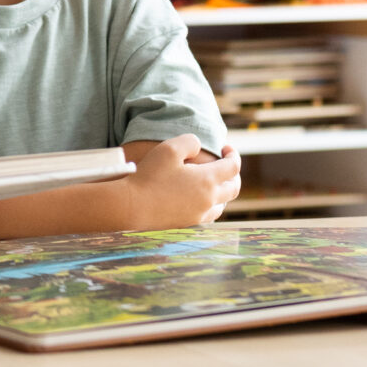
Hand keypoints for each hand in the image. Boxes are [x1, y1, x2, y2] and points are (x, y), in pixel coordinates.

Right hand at [117, 134, 241, 226]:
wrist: (131, 207)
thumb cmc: (149, 175)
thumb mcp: (168, 148)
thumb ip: (189, 142)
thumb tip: (199, 147)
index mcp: (208, 180)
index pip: (233, 167)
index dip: (233, 155)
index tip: (225, 148)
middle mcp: (208, 200)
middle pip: (233, 188)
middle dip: (234, 174)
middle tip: (226, 165)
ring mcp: (199, 214)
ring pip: (222, 204)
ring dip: (223, 191)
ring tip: (214, 182)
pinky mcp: (187, 224)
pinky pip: (209, 215)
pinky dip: (211, 205)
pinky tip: (200, 199)